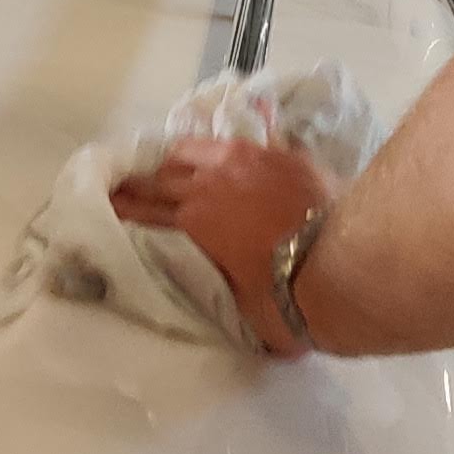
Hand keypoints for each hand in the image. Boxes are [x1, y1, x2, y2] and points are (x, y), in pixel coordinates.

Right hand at [109, 134, 334, 355]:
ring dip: (177, 159)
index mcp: (194, 225)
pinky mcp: (281, 154)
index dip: (124, 209)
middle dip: (140, 182)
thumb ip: (220, 290)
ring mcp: (247, 162)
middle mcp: (210, 184)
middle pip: (163, 177)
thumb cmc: (288, 301)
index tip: (106, 203)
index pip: (146, 214)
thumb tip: (219, 293)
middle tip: (123, 182)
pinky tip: (220, 150)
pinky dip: (221, 149)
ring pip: (196, 150)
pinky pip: (239, 143)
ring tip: (167, 162)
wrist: (347, 264)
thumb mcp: (240, 309)